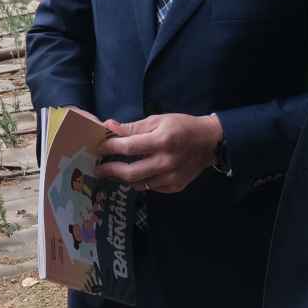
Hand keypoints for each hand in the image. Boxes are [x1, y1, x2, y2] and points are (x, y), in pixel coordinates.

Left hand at [91, 113, 222, 192]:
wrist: (210, 142)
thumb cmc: (182, 126)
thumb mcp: (158, 120)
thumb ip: (133, 127)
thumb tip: (109, 127)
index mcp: (161, 141)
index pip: (128, 147)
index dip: (110, 148)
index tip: (98, 148)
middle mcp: (166, 162)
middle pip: (130, 173)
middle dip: (110, 171)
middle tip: (99, 169)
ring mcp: (171, 177)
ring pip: (139, 184)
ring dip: (124, 178)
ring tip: (116, 171)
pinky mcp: (175, 186)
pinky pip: (151, 188)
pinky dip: (141, 182)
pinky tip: (138, 174)